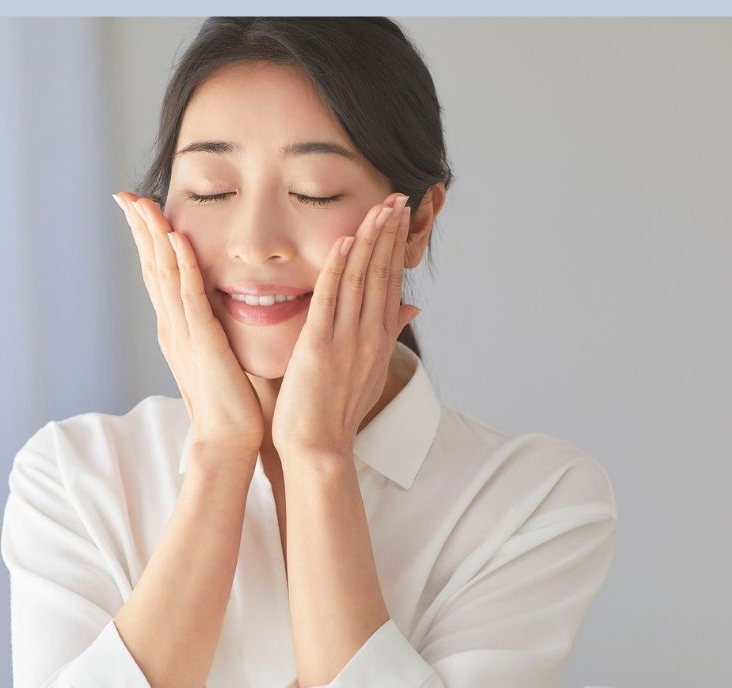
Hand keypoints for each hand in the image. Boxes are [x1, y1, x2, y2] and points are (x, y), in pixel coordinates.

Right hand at [113, 192, 264, 456]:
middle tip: (125, 195)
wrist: (227, 439)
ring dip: (153, 236)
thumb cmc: (230, 403)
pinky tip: (176, 238)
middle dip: (139, 228)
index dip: (147, 240)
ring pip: (164, 274)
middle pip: (152, 266)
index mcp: (177, 328)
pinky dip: (182, 265)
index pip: (159, 274)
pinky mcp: (203, 340)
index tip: (138, 209)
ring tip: (143, 204)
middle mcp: (173, 326)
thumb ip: (215, 328)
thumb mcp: (219, 354)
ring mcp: (184, 332)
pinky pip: (190, 295)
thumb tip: (223, 306)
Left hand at [271, 192, 420, 458]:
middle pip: (382, 273)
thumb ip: (389, 333)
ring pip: (361, 279)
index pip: (390, 281)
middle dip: (390, 232)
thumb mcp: (371, 369)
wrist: (319, 448)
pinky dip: (338, 268)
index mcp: (379, 337)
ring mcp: (346, 339)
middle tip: (398, 196)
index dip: (396, 245)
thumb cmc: (337, 411)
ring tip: (380, 207)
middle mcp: (368, 335)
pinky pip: (330, 299)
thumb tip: (413, 308)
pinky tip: (346, 241)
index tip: (401, 214)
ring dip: (370, 240)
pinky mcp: (320, 346)